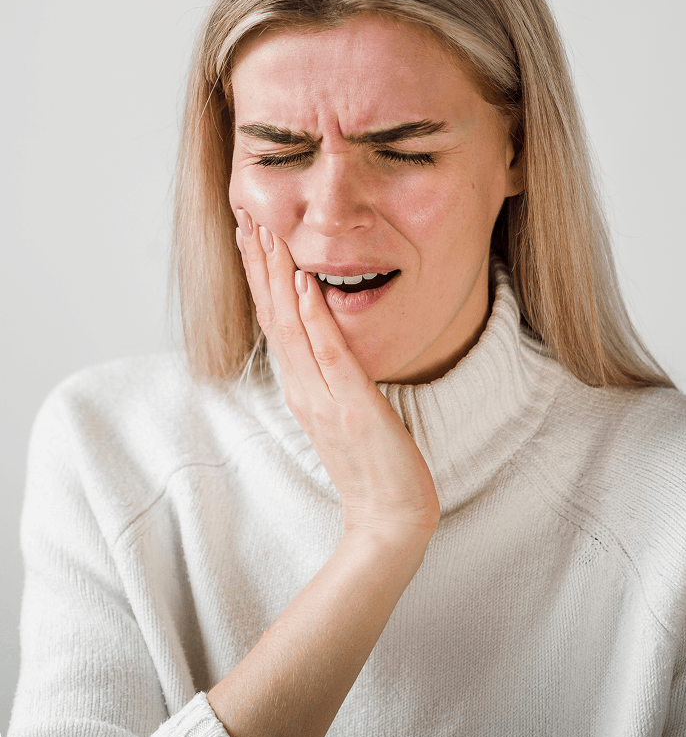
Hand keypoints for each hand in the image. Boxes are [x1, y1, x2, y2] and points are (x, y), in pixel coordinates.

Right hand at [234, 209, 439, 542]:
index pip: (273, 322)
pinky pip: (328, 354)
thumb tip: (325, 341)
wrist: (388, 519)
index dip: (260, 277)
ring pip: (290, 327)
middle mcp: (302, 388)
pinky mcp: (351, 406)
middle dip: (259, 265)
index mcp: (301, 388)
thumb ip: (328, 377)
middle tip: (246, 217)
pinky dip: (313, 317)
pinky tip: (304, 283)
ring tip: (265, 235)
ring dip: (276, 278)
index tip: (252, 235)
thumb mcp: (344, 412)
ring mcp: (322, 398)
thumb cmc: (371, 467)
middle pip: (271, 316)